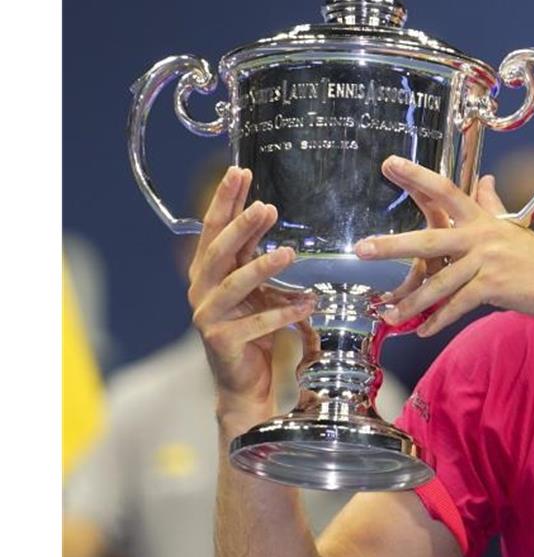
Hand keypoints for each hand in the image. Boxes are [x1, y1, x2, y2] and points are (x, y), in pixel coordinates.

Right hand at [187, 167, 315, 424]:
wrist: (247, 383)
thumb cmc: (254, 329)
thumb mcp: (256, 286)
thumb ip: (255, 254)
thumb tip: (267, 209)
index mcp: (207, 272)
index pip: (213, 228)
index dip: (224, 200)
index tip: (240, 172)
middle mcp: (202, 291)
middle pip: (219, 251)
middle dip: (241, 226)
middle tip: (265, 206)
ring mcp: (209, 317)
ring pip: (233, 286)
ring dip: (261, 267)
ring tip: (288, 253)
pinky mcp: (222, 342)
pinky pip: (255, 324)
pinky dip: (282, 313)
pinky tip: (307, 303)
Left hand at [354, 156, 533, 337]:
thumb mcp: (514, 229)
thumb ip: (492, 205)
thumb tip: (483, 181)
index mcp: (484, 220)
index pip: (446, 191)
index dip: (416, 176)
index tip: (389, 164)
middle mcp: (483, 236)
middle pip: (430, 238)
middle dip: (392, 245)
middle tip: (362, 249)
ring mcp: (488, 261)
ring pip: (439, 282)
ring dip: (411, 302)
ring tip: (389, 314)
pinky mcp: (494, 287)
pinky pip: (456, 306)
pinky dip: (438, 321)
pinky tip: (423, 330)